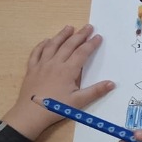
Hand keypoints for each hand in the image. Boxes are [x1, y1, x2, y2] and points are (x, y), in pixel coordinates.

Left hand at [3, 25, 113, 139]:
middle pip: (69, 45)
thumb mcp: (78, 102)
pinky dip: (42, 45)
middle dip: (80, 35)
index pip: (82, 53)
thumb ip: (95, 91)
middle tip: (88, 26)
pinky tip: (46, 40)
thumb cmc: (55, 108)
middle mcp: (55, 64)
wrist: (30, 114)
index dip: (91, 44)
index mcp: (68, 71)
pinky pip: (36, 53)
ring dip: (61, 35)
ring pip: (52, 45)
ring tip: (69, 27)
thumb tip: (112, 83)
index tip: (98, 36)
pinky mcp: (31, 69)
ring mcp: (42, 65)